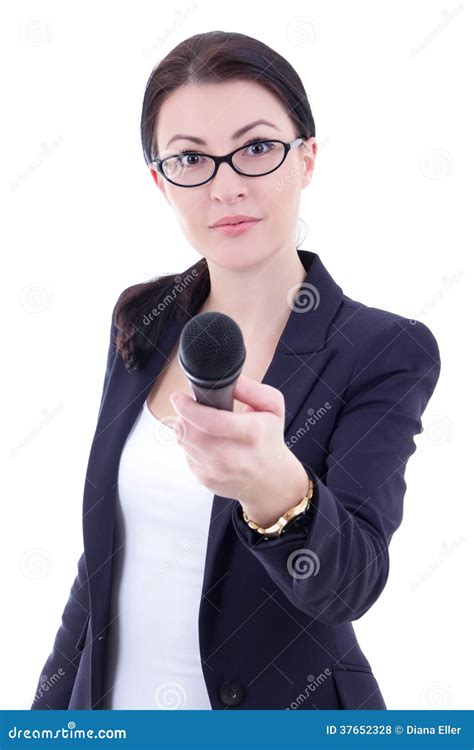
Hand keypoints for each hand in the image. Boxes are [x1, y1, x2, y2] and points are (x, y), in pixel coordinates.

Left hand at [169, 374, 309, 525]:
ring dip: (186, 428)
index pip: (210, 421)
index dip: (188, 407)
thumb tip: (228, 382)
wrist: (271, 480)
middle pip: (190, 431)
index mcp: (251, 433)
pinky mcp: (205, 479)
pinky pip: (185, 454)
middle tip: (194, 408)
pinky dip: (191, 444)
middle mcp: (233, 456)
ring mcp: (217, 471)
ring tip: (202, 424)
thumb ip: (251, 389)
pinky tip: (207, 442)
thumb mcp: (272, 406)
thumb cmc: (269, 438)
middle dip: (185, 415)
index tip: (178, 397)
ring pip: (184, 441)